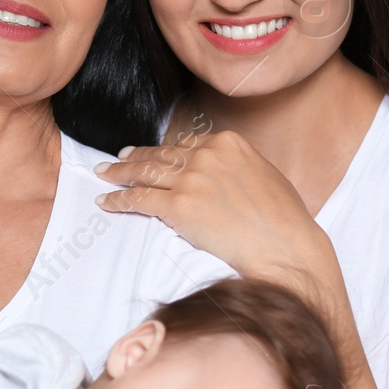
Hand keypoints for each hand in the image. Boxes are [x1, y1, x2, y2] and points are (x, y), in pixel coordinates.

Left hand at [93, 130, 338, 288]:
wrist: (284, 245)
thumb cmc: (283, 219)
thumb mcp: (264, 175)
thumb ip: (237, 166)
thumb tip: (222, 174)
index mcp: (228, 142)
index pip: (186, 143)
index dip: (165, 150)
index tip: (153, 153)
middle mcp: (207, 154)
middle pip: (162, 154)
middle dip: (136, 157)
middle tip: (118, 158)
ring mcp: (191, 179)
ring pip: (145, 173)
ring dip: (119, 173)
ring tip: (104, 174)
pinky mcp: (179, 206)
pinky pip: (140, 200)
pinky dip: (119, 200)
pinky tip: (106, 202)